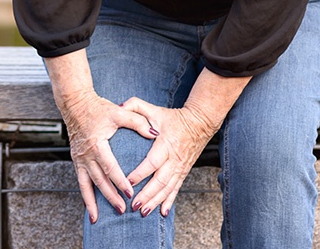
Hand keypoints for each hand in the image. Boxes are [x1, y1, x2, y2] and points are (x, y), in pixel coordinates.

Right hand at [58, 90, 158, 222]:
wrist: (75, 105)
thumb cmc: (98, 108)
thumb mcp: (119, 112)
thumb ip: (137, 122)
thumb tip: (155, 133)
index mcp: (97, 144)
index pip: (110, 167)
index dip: (120, 180)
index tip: (130, 192)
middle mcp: (86, 155)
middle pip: (99, 180)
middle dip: (110, 196)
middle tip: (123, 209)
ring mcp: (79, 159)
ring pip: (87, 185)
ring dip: (95, 202)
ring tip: (100, 218)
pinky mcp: (77, 161)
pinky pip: (81, 183)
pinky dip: (85, 198)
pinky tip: (91, 211)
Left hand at [121, 97, 221, 217]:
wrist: (199, 122)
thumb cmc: (172, 117)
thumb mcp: (154, 109)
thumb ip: (135, 106)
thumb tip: (120, 107)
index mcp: (165, 144)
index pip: (152, 161)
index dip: (141, 173)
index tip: (128, 182)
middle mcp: (174, 158)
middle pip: (160, 180)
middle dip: (147, 194)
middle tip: (134, 204)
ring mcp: (180, 167)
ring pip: (168, 188)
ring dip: (156, 201)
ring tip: (143, 212)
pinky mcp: (183, 172)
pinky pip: (176, 189)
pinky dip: (169, 201)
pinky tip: (162, 212)